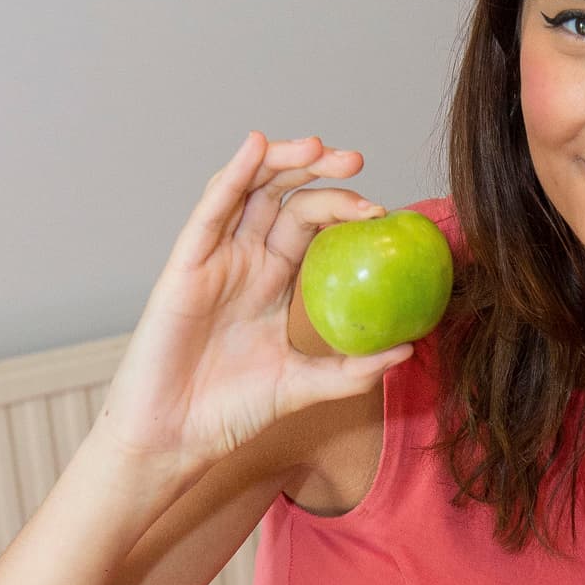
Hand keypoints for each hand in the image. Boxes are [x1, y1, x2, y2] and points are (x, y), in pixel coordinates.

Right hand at [97, 133, 413, 477]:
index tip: (381, 213)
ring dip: (281, 160)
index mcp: (272, 281)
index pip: (311, 225)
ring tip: (319, 146)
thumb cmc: (229, 413)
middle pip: (284, 197)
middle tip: (359, 161)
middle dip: (321, 172)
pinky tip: (256, 146)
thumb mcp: (303, 387)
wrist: (175, 438)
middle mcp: (243, 261)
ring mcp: (213, 259)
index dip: (343, 208)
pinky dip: (233, 175)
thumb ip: (352, 370)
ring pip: (248, 190)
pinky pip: (209, 211)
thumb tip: (409, 349)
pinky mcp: (184, 265)